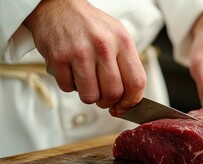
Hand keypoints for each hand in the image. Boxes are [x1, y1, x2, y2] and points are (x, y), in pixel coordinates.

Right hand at [24, 0, 145, 116]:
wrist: (58, 6)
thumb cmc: (90, 25)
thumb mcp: (117, 36)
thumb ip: (126, 65)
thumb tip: (129, 98)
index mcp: (123, 41)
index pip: (137, 82)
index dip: (131, 101)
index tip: (124, 106)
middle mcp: (103, 46)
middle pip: (113, 93)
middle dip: (108, 102)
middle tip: (103, 98)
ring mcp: (80, 52)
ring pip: (91, 96)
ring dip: (89, 96)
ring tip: (87, 82)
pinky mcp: (59, 57)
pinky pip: (68, 88)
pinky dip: (69, 86)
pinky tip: (71, 71)